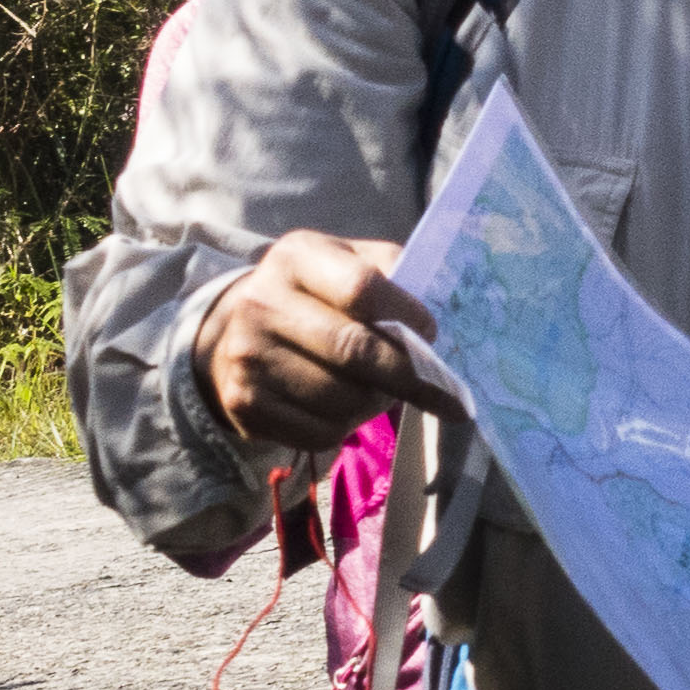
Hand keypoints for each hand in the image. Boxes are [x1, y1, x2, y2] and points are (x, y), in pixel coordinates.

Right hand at [198, 235, 427, 454]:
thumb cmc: (321, 292)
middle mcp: (260, 304)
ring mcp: (247, 357)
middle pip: (354, 350)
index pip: (363, 289)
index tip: (434, 334)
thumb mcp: (352, 261)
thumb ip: (394, 276)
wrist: (245, 329)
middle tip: (446, 394)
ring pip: (342, 399)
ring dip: (378, 402)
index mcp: (295, 257)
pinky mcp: (244, 404)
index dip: (408, 317)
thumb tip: (433, 323)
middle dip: (409, 375)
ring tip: (382, 388)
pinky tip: (347, 407)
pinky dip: (348, 426)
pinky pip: (320, 432)